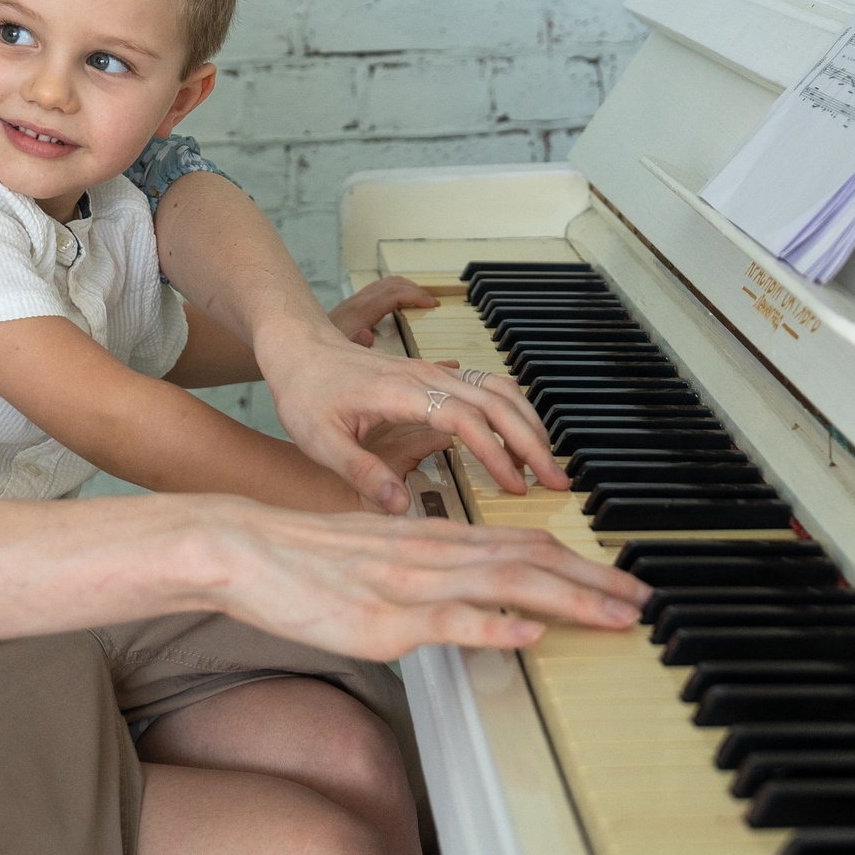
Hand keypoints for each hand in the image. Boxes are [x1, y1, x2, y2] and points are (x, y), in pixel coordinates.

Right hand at [202, 499, 647, 660]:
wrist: (245, 546)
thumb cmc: (306, 558)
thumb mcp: (379, 556)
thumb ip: (426, 570)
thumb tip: (466, 594)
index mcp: (435, 537)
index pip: (523, 545)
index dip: (577, 564)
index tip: (618, 582)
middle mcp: (434, 552)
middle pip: (531, 559)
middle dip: (594, 581)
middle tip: (643, 600)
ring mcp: (412, 583)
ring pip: (506, 583)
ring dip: (569, 600)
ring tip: (615, 614)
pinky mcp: (384, 616)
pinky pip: (449, 618)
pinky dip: (495, 624)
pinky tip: (528, 632)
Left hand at [256, 324, 557, 514]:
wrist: (298, 349)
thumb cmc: (305, 391)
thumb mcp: (319, 440)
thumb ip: (361, 472)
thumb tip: (400, 505)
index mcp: (403, 392)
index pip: (467, 420)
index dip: (497, 453)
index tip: (515, 486)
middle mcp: (426, 376)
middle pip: (497, 402)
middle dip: (532, 441)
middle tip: (556, 480)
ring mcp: (433, 372)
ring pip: (498, 390)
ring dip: (527, 422)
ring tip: (546, 461)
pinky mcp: (432, 374)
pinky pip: (485, 385)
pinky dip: (512, 408)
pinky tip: (520, 432)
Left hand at [328, 276, 436, 346]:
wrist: (303, 348)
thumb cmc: (323, 354)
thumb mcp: (341, 355)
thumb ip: (355, 347)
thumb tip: (366, 336)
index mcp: (360, 312)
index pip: (393, 294)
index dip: (415, 295)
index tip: (432, 304)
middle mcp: (357, 303)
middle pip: (391, 283)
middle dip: (415, 288)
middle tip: (431, 301)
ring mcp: (354, 302)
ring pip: (385, 284)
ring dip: (405, 287)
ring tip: (420, 299)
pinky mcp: (352, 307)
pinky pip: (379, 290)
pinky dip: (394, 292)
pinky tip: (399, 305)